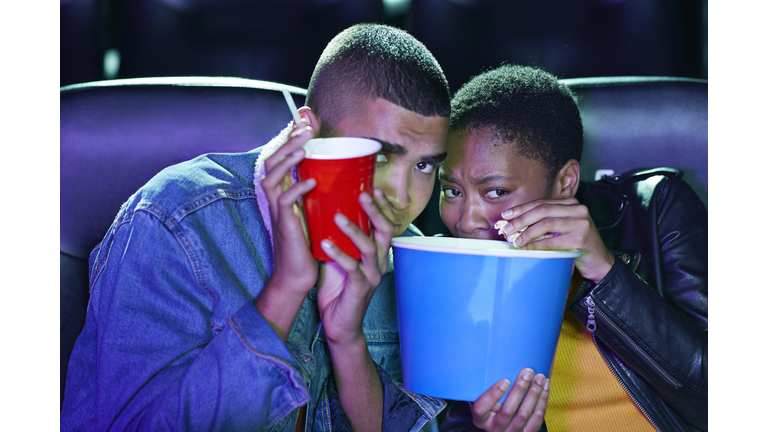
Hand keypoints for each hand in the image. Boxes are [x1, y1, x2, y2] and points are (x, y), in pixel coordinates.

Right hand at [261, 119, 318, 293]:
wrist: (298, 277)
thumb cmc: (309, 245)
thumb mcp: (314, 214)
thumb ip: (319, 195)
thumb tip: (339, 175)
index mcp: (284, 194)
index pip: (280, 159)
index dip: (289, 139)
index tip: (303, 122)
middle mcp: (276, 199)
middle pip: (272, 161)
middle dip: (287, 141)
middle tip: (304, 127)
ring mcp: (277, 212)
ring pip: (273, 177)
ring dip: (288, 159)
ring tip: (303, 146)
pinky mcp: (284, 226)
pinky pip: (285, 202)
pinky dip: (297, 188)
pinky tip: (311, 180)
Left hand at [316, 191, 393, 346]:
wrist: (339, 325)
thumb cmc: (338, 289)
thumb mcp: (338, 258)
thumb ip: (337, 239)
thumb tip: (323, 213)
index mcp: (376, 253)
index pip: (385, 225)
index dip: (382, 206)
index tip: (372, 188)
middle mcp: (378, 262)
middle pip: (385, 231)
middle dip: (375, 211)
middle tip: (362, 194)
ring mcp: (372, 276)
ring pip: (370, 248)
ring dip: (354, 231)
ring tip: (338, 217)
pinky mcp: (360, 289)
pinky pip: (352, 269)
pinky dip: (339, 255)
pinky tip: (325, 244)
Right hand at [471, 369, 549, 431]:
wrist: (502, 430)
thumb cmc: (492, 411)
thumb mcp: (485, 404)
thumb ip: (489, 391)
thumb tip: (502, 364)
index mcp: (481, 420)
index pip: (481, 408)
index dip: (493, 394)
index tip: (505, 380)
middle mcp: (496, 428)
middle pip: (508, 410)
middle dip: (520, 389)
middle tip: (527, 372)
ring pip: (525, 414)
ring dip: (534, 393)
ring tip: (539, 377)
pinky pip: (537, 418)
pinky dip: (542, 401)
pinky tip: (545, 387)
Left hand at [498, 197, 614, 282]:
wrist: (599, 261)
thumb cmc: (577, 244)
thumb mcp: (562, 227)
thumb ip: (544, 221)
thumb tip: (515, 222)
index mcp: (571, 204)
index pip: (541, 203)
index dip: (521, 208)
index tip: (506, 215)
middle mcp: (578, 209)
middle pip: (542, 210)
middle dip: (520, 219)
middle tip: (507, 228)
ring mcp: (581, 223)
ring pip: (546, 223)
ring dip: (527, 233)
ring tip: (516, 240)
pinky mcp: (581, 239)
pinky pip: (552, 241)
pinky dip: (536, 244)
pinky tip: (527, 247)